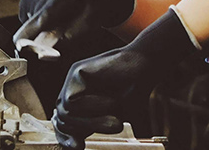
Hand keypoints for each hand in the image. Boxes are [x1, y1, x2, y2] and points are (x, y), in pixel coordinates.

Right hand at [13, 0, 134, 58]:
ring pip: (28, 16)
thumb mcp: (87, 27)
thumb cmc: (92, 11)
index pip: (45, 15)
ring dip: (38, 24)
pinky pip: (25, 11)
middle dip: (40, 31)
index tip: (18, 44)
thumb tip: (42, 52)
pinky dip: (34, 17)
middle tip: (60, 29)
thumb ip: (65, 39)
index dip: (31, 31)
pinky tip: (50, 13)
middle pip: (34, 17)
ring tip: (59, 17)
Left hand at [54, 9, 198, 148]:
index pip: (63, 124)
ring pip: (65, 112)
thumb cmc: (133, 92)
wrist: (146, 66)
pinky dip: (91, 107)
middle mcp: (73, 90)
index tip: (80, 147)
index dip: (66, 138)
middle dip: (82, 130)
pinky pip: (71, 100)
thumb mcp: (112, 117)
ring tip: (116, 120)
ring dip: (92, 121)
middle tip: (114, 128)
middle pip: (61, 120)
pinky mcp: (76, 72)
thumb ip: (93, 126)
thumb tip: (75, 144)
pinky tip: (110, 101)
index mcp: (79, 102)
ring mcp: (73, 80)